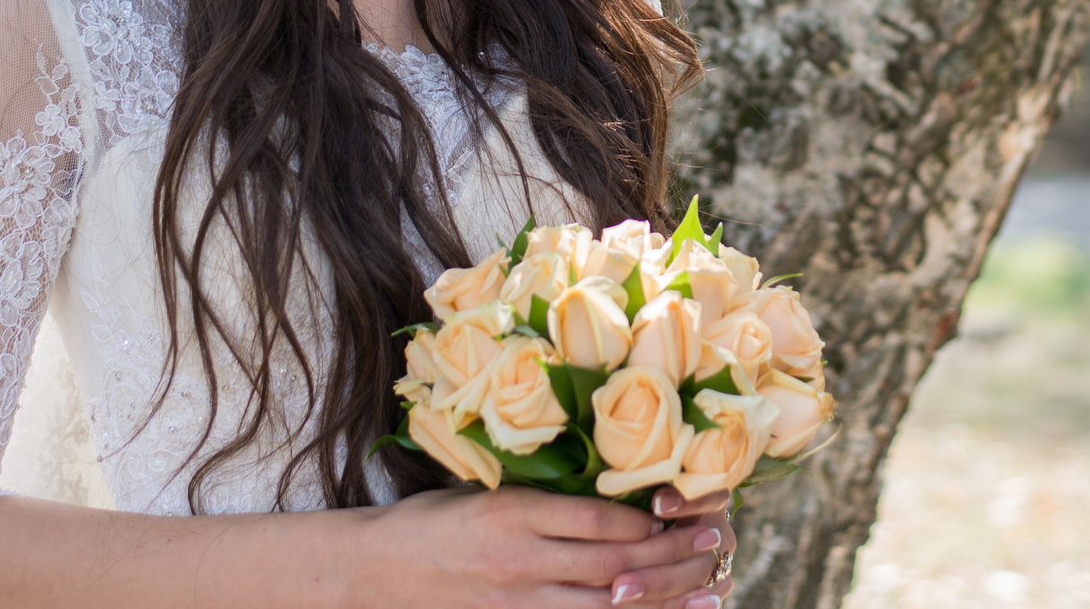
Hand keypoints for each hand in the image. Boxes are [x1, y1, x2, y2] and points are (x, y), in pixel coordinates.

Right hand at [352, 486, 723, 607]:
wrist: (374, 572)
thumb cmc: (432, 521)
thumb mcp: (489, 491)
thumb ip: (545, 498)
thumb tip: (613, 494)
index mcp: (515, 513)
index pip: (600, 521)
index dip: (652, 521)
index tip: (690, 512)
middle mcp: (520, 560)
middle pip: (612, 565)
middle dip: (671, 558)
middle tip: (714, 545)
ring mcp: (516, 601)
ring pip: (603, 608)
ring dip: (659, 599)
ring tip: (705, 591)